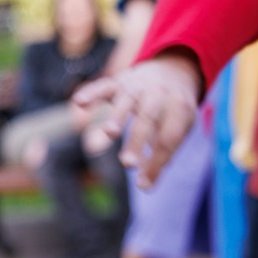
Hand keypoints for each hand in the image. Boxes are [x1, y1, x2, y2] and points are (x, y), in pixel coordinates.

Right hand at [74, 52, 203, 183]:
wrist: (172, 70)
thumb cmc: (173, 112)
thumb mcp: (178, 130)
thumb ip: (162, 155)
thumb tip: (145, 186)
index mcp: (180, 109)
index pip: (169, 138)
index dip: (157, 162)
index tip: (143, 185)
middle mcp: (159, 94)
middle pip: (148, 118)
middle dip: (137, 141)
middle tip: (128, 165)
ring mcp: (137, 86)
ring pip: (126, 101)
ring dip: (117, 116)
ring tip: (109, 133)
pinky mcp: (119, 81)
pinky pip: (104, 86)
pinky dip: (91, 93)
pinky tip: (78, 103)